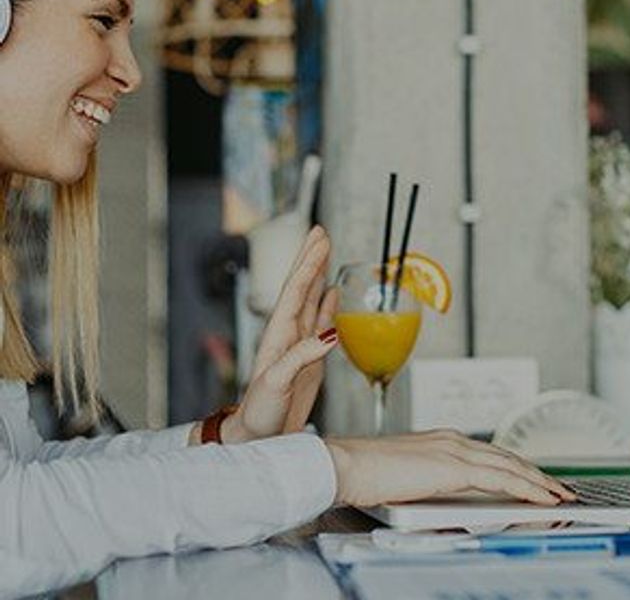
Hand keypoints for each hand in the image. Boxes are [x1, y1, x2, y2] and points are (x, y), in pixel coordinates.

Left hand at [223, 226, 338, 442]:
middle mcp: (288, 333)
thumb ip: (302, 357)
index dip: (309, 263)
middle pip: (301, 286)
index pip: (296, 290)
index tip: (320, 239)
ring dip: (319, 275)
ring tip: (326, 252)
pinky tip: (332, 293)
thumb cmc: (260, 413)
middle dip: (311, 258)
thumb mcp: (278, 383)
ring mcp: (299, 343)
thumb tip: (329, 335)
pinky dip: (328, 305)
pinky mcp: (310, 358)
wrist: (258, 437)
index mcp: (278, 334)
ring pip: (311, 299)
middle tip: (320, 231)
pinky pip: (321, 323)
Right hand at [324, 430, 576, 506]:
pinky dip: (526, 488)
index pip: (489, 454)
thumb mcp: (408, 477)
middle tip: (559, 488)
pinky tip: (542, 498)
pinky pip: (501, 479)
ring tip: (560, 495)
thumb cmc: (366, 474)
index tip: (534, 479)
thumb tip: (446, 499)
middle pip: (506, 457)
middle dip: (536, 474)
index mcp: (441, 440)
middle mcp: (452, 439)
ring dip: (539, 481)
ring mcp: (454, 450)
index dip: (516, 467)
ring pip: (510, 466)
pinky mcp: (454, 467)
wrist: (347, 465)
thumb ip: (431, 482)